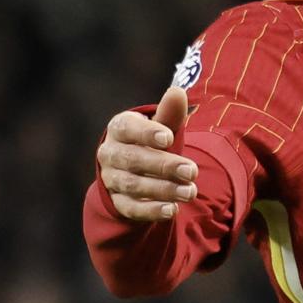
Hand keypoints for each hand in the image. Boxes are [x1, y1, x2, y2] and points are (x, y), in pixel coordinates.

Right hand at [97, 84, 196, 221]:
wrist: (134, 171)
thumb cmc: (152, 142)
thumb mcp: (162, 127)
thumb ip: (169, 114)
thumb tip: (177, 92)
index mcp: (120, 129)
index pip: (127, 128)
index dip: (146, 133)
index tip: (169, 138)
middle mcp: (111, 154)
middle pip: (132, 160)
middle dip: (163, 166)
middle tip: (192, 171)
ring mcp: (112, 179)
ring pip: (133, 185)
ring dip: (163, 189)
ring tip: (190, 192)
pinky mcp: (118, 202)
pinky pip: (131, 207)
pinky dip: (151, 210)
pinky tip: (172, 210)